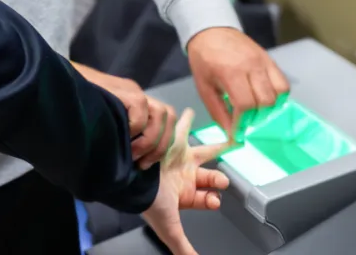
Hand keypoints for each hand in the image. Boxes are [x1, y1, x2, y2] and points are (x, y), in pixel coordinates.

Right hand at [75, 63, 176, 169]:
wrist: (57, 84)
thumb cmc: (73, 109)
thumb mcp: (99, 124)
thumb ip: (114, 135)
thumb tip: (121, 161)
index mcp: (135, 103)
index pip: (164, 120)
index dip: (161, 144)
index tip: (144, 164)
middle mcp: (138, 95)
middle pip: (169, 116)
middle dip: (160, 145)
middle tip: (142, 164)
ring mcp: (132, 90)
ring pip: (161, 114)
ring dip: (149, 140)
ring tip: (132, 155)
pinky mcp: (124, 90)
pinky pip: (141, 110)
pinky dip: (135, 130)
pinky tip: (121, 140)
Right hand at [141, 108, 232, 254]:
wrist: (130, 173)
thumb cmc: (148, 199)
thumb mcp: (170, 226)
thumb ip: (183, 246)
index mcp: (182, 194)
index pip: (205, 198)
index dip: (213, 199)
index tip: (216, 200)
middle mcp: (181, 175)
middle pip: (207, 176)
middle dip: (217, 178)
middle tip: (223, 179)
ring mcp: (176, 156)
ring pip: (201, 152)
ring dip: (212, 147)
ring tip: (225, 139)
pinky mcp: (170, 138)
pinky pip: (181, 127)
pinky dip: (185, 120)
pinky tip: (191, 113)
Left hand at [187, 28, 287, 137]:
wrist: (212, 31)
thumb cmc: (204, 60)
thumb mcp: (204, 88)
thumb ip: (218, 112)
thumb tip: (232, 135)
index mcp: (231, 72)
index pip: (246, 104)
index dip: (243, 123)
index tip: (238, 132)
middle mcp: (252, 66)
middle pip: (266, 101)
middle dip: (256, 118)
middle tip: (246, 121)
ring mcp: (264, 61)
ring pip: (279, 93)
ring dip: (269, 108)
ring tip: (256, 111)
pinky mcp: (270, 60)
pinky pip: (283, 82)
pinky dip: (277, 96)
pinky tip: (264, 100)